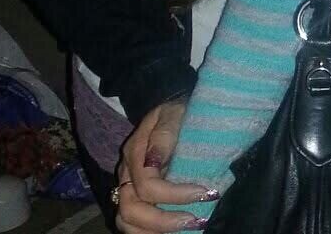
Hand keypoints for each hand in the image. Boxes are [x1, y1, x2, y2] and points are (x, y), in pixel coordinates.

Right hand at [114, 99, 215, 233]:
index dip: (175, 195)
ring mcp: (128, 186)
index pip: (147, 185)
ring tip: (185, 228)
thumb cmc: (179, 111)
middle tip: (194, 220)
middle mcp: (126, 173)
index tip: (204, 193)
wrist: (175, 109)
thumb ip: (164, 135)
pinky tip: (174, 229)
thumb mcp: (175, 113)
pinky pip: (133, 223)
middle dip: (162, 221)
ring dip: (155, 231)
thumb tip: (154, 161)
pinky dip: (151, 231)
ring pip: (126, 221)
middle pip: (130, 209)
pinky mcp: (135, 196)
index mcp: (135, 152)